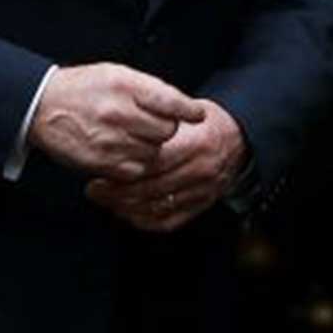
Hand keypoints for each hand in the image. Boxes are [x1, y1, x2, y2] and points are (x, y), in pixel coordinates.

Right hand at [27, 63, 201, 180]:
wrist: (41, 106)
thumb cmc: (81, 88)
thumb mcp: (115, 74)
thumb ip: (148, 89)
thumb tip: (181, 105)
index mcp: (124, 85)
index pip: (169, 101)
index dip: (188, 110)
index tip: (197, 114)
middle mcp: (118, 112)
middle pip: (166, 130)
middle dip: (164, 128)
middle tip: (150, 124)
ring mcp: (111, 140)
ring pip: (154, 152)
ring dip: (150, 147)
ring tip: (132, 136)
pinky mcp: (103, 162)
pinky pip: (137, 169)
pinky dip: (136, 163)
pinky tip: (125, 151)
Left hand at [84, 100, 244, 232]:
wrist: (239, 139)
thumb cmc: (204, 122)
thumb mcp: (185, 111)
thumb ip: (158, 120)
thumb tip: (118, 130)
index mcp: (196, 143)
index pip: (154, 162)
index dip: (124, 170)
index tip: (99, 171)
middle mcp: (200, 170)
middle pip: (152, 188)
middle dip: (117, 193)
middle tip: (93, 190)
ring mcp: (203, 191)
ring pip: (157, 207)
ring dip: (126, 208)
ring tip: (104, 201)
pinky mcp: (202, 205)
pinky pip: (170, 220)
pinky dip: (145, 220)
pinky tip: (126, 213)